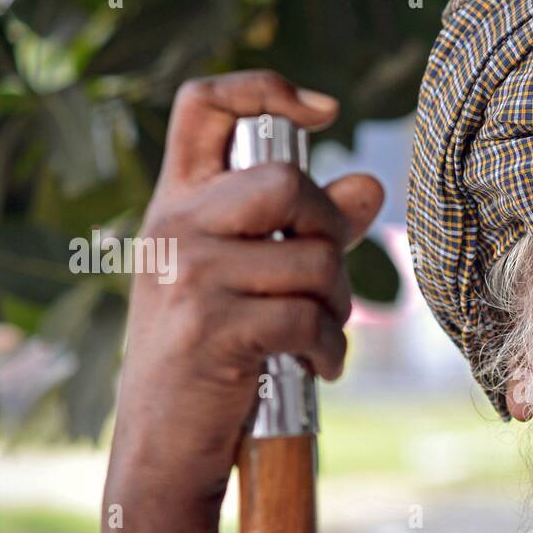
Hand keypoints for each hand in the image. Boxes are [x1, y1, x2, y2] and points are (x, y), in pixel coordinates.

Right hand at [109, 69, 383, 503]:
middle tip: (329, 280)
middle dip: (331, 232)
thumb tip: (370, 185)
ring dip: (338, 304)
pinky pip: (306, 318)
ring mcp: (187, 276)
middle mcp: (173, 227)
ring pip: (311, 259)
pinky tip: (320, 366)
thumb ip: (307, 231)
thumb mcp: (248, 280)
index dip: (264, 88)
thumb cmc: (210, 355)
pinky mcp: (208, 328)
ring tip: (321, 335)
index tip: (323, 109)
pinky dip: (330, 349)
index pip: (203, 105)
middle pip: (286, 184)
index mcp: (177, 203)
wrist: (162, 443)